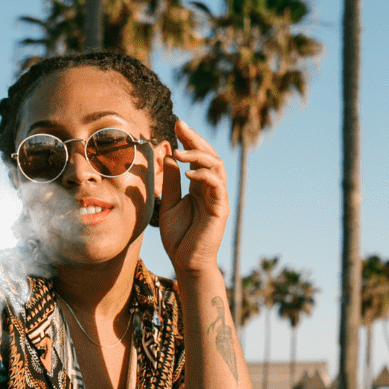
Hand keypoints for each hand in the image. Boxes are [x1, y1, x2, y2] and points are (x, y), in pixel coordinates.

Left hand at [157, 119, 230, 277]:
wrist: (186, 263)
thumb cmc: (179, 237)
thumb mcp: (169, 203)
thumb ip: (171, 181)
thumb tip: (169, 157)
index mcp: (200, 187)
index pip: (198, 157)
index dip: (189, 139)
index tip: (176, 125)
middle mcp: (212, 189)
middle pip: (210, 155)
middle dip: (195, 138)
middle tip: (180, 125)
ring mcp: (218, 198)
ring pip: (216, 166)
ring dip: (198, 154)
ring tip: (179, 151)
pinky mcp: (220, 209)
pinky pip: (217, 184)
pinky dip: (203, 175)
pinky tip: (187, 173)